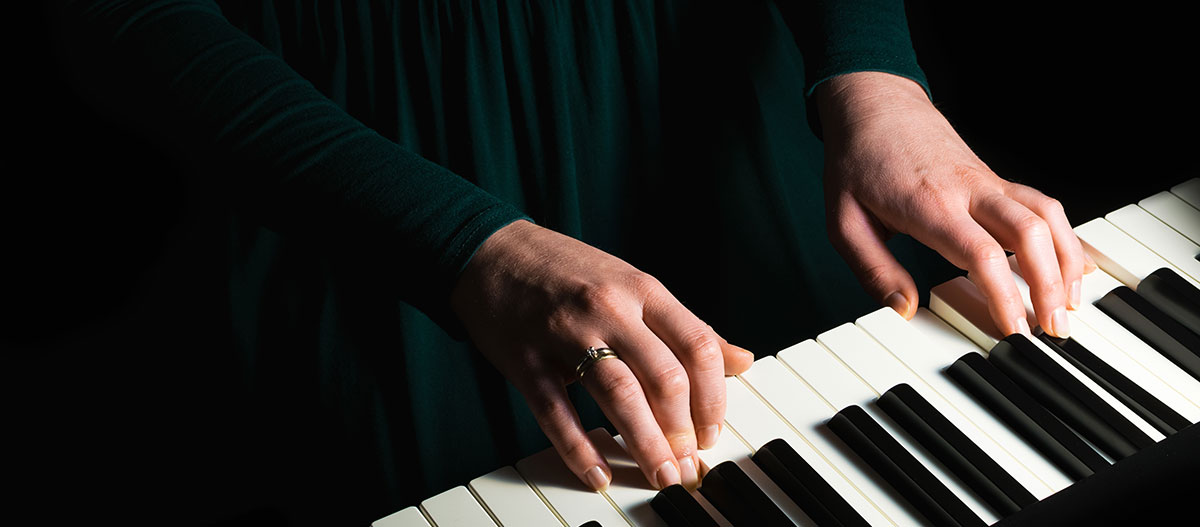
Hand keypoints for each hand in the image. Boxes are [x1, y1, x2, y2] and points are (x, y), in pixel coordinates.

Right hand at [450, 220, 754, 490]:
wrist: (492, 252)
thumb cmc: (567, 271)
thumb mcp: (632, 284)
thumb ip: (683, 326)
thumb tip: (741, 360)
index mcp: (641, 290)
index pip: (697, 346)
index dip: (713, 397)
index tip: (712, 432)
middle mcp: (608, 309)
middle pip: (664, 377)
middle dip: (682, 431)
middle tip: (686, 464)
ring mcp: (565, 334)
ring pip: (619, 396)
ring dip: (646, 444)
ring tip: (660, 475)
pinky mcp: (526, 361)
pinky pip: (557, 413)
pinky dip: (579, 449)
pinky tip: (598, 473)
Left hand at [816, 71, 1093, 337]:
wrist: (873, 104)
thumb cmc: (857, 161)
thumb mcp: (843, 221)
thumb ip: (873, 269)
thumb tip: (904, 308)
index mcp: (930, 204)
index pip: (982, 254)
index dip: (1005, 295)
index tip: (1014, 330)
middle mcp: (968, 189)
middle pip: (1030, 234)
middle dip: (1050, 286)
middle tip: (1053, 330)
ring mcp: (987, 181)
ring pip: (1047, 215)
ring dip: (1066, 261)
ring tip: (1070, 304)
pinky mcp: (994, 178)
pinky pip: (1042, 204)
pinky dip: (1065, 234)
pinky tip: (1073, 264)